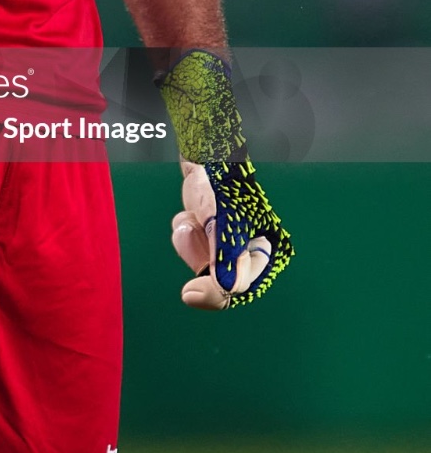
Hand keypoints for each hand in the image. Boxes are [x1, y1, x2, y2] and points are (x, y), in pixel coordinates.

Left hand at [172, 159, 293, 309]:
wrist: (204, 157)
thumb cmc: (222, 184)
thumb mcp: (224, 221)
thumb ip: (226, 256)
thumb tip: (227, 290)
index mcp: (268, 251)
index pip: (244, 289)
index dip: (216, 295)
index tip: (189, 292)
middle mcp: (250, 253)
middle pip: (219, 283)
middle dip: (199, 257)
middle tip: (192, 232)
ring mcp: (229, 248)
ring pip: (200, 267)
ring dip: (189, 244)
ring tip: (192, 220)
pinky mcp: (210, 240)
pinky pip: (191, 252)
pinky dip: (185, 236)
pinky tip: (189, 217)